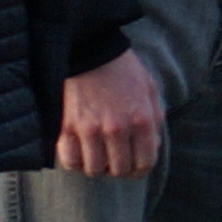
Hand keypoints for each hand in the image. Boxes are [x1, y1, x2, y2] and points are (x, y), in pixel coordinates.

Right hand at [55, 48, 164, 178]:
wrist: (90, 51)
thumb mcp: (150, 91)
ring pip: (94, 170)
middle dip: (119, 169)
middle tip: (114, 160)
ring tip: (97, 155)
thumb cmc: (123, 70)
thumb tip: (152, 148)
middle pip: (120, 170)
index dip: (140, 169)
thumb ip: (154, 121)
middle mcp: (117, 128)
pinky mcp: (67, 127)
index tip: (134, 165)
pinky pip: (70, 161)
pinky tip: (80, 152)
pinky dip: (75, 162)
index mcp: (142, 120)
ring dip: (97, 167)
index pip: (145, 164)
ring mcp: (90, 129)